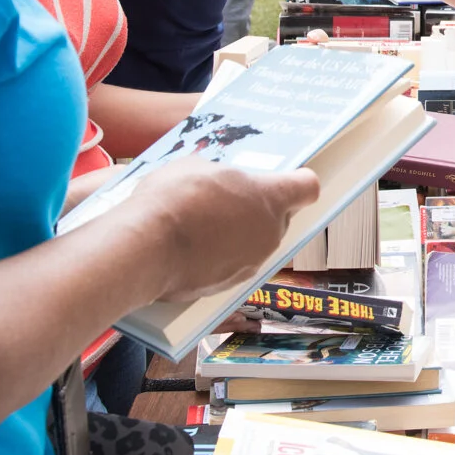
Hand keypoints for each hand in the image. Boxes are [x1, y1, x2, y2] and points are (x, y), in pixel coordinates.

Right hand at [119, 156, 320, 303]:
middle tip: (226, 200)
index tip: (283, 179)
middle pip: (279, 218)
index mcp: (271, 197)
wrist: (146, 247)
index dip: (296, 182)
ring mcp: (253, 263)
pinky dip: (218, 259)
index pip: (307, 188)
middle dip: (258, 209)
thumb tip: (217, 183)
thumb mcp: (196, 166)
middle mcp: (271, 233)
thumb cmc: (173, 198)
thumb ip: (220, 176)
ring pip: (254, 243)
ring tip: (200, 225)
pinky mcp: (230, 287)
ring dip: (237, 235)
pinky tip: (191, 250)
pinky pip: (233, 266)